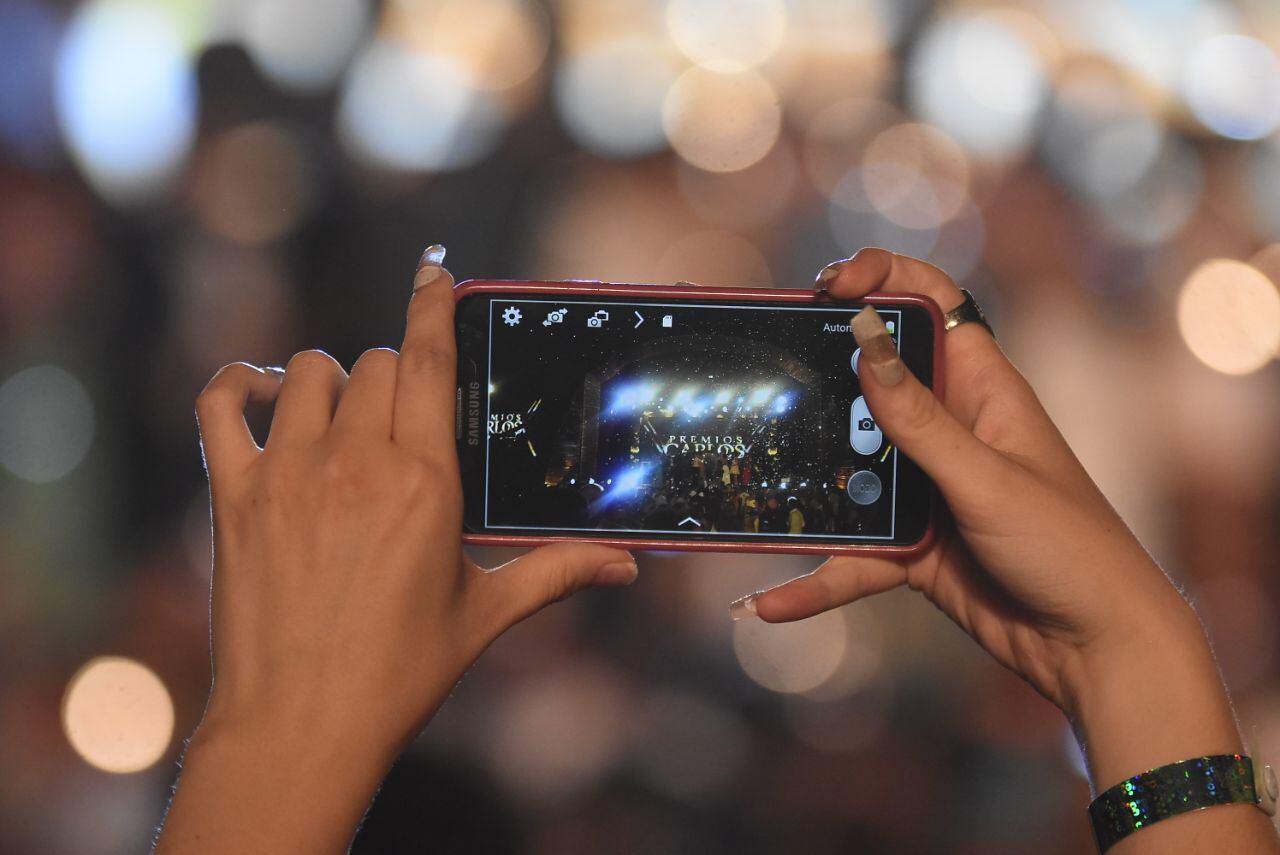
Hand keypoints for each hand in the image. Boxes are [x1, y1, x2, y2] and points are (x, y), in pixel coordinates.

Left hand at [157, 248, 636, 853]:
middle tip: (404, 416)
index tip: (435, 272)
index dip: (432, 305)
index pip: (429, 362)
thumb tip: (625, 566)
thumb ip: (555, 574)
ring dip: (330, 378)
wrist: (302, 724)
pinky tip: (260, 390)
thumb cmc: (398, 672)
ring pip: (310, 373)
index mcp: (425, 483)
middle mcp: (357, 463)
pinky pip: (221, 406)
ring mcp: (290, 473)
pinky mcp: (236, 495)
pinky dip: (237, 383)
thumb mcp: (484, 615)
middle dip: (395, 374)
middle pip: (376, 365)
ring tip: (343, 413)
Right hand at [731, 250, 1257, 800]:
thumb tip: (863, 340)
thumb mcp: (986, 478)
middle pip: (873, 379)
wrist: (1094, 648)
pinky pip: (850, 551)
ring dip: (806, 480)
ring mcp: (925, 487)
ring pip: (849, 466)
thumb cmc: (1068, 548)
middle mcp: (948, 429)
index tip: (830, 286)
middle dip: (821, 373)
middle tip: (768, 370)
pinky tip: (770, 603)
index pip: (931, 305)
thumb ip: (919, 419)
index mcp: (982, 388)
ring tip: (749, 485)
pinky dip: (815, 578)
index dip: (883, 278)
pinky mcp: (909, 543)